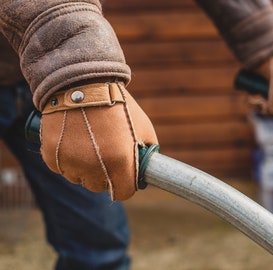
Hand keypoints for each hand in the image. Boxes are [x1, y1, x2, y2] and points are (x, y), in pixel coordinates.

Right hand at [40, 81, 157, 200]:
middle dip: (104, 176)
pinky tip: (74, 140)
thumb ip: (147, 151)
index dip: (125, 186)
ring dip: (84, 168)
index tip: (123, 179)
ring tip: (89, 143)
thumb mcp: (143, 126)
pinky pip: (62, 168)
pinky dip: (67, 159)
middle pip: (99, 187)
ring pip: (79, 178)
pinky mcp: (51, 155)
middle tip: (105, 155)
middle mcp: (94, 167)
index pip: (123, 193)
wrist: (83, 82)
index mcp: (120, 162)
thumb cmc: (118, 104)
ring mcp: (70, 162)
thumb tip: (146, 169)